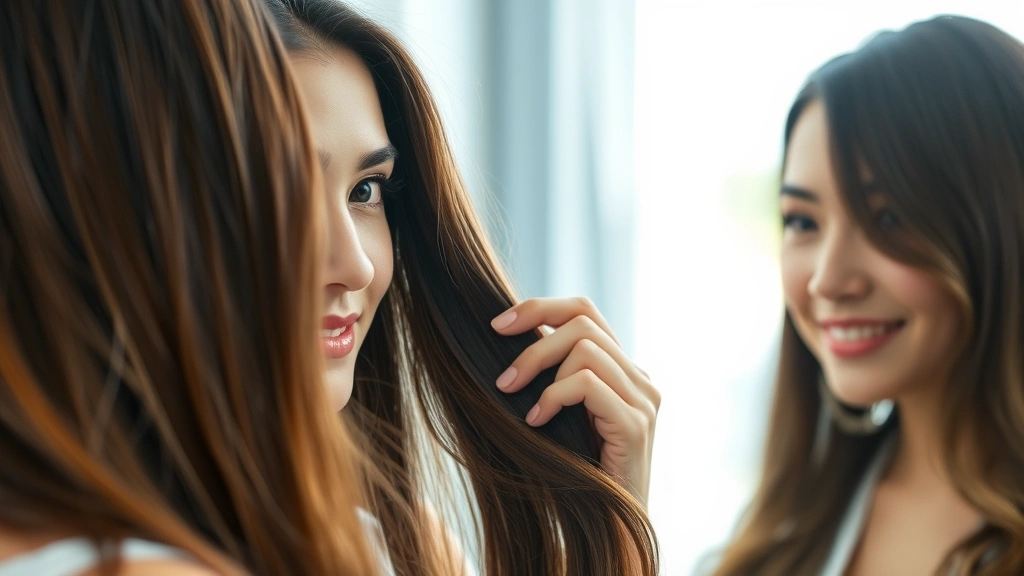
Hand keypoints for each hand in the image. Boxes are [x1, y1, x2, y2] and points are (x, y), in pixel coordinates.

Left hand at [491, 297, 659, 507]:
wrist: (608, 529)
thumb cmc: (574, 473)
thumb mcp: (560, 414)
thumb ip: (550, 376)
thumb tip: (504, 336)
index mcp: (623, 370)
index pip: (585, 310)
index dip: (539, 307)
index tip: (497, 325)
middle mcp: (640, 378)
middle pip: (583, 322)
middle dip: (532, 342)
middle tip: (502, 380)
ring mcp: (643, 399)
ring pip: (584, 347)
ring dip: (538, 369)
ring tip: (518, 402)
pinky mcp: (636, 423)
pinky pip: (586, 384)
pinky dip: (552, 397)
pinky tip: (537, 422)